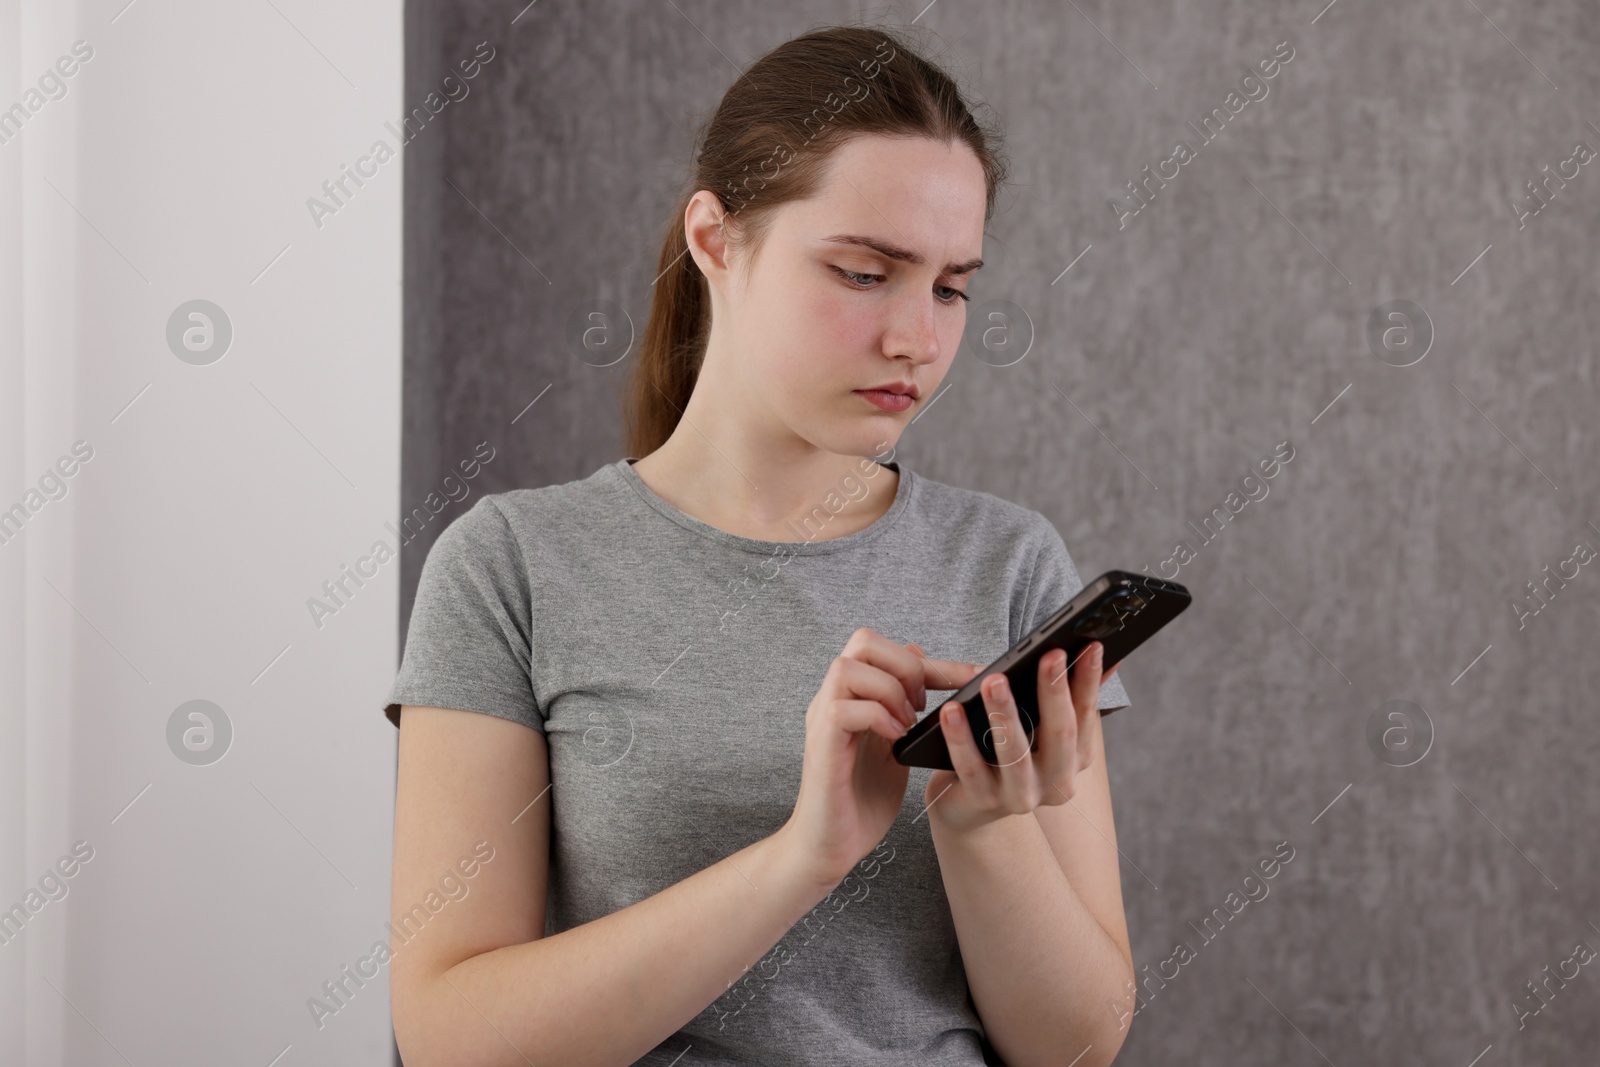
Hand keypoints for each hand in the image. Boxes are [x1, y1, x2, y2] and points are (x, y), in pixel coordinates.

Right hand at [783, 627, 927, 887]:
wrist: (831, 846)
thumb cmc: (862, 799)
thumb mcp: (895, 744)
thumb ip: (904, 706)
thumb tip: (920, 657)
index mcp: (853, 695)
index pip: (887, 650)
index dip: (933, 661)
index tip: (971, 678)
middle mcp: (833, 698)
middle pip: (862, 640)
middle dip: (904, 666)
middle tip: (922, 704)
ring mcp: (823, 719)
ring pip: (847, 668)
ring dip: (889, 691)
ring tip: (906, 724)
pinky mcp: (821, 745)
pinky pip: (843, 708)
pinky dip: (877, 717)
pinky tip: (894, 739)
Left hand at [915, 641, 1118, 835]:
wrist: (968, 805)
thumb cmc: (1006, 753)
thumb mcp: (1040, 726)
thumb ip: (1066, 693)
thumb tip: (1092, 647)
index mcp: (1075, 757)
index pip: (1086, 714)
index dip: (1089, 681)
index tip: (1091, 646)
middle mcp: (1056, 780)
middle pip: (1060, 733)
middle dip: (1055, 691)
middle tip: (1049, 654)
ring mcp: (1021, 796)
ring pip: (1015, 754)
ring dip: (1005, 713)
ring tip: (993, 679)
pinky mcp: (983, 802)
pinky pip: (970, 767)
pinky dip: (960, 738)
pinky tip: (951, 710)